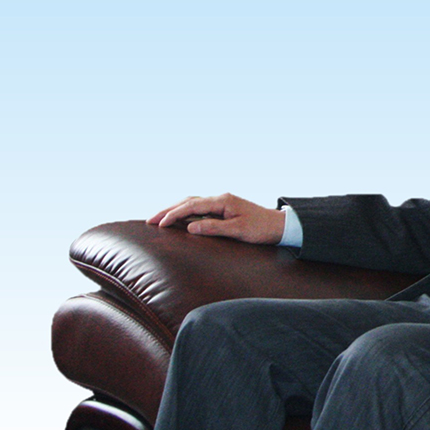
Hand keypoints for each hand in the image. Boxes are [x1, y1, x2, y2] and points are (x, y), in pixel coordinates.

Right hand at [147, 193, 285, 244]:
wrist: (279, 226)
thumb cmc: (261, 229)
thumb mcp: (237, 230)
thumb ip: (214, 228)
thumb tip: (190, 227)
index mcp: (223, 201)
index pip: (192, 206)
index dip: (173, 214)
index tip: (159, 223)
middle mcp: (221, 199)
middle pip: (189, 201)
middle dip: (169, 210)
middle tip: (150, 220)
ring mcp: (222, 203)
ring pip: (193, 203)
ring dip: (176, 210)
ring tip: (160, 219)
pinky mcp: (225, 209)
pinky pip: (201, 209)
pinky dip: (187, 212)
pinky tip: (180, 220)